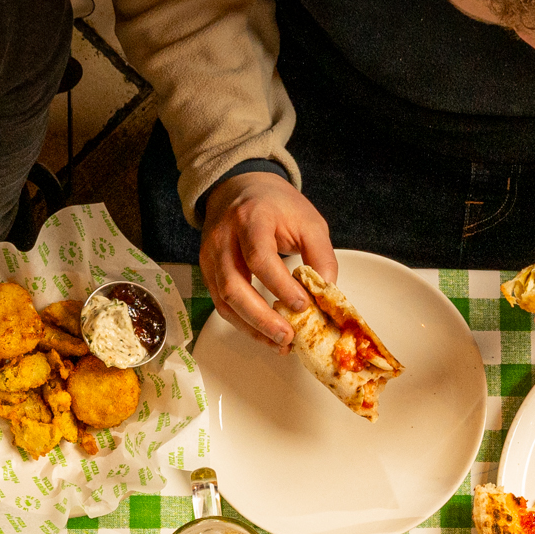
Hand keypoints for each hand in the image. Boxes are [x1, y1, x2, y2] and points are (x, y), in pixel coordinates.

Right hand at [197, 171, 337, 348]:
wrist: (240, 189)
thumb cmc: (277, 206)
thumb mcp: (308, 221)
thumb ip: (321, 255)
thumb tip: (326, 295)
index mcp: (251, 218)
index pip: (259, 257)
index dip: (280, 285)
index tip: (303, 305)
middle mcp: (223, 238)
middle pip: (233, 284)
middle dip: (261, 317)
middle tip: (288, 336)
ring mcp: (210, 256)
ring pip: (223, 300)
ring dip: (252, 328)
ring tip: (280, 344)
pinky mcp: (208, 272)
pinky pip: (222, 305)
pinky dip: (243, 324)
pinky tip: (265, 335)